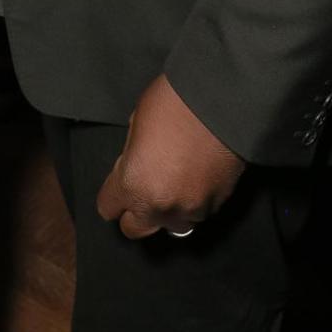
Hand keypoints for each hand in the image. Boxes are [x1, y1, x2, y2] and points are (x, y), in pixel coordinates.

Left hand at [96, 75, 245, 239]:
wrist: (223, 102)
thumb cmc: (173, 103)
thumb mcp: (136, 121)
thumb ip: (131, 153)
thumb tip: (134, 164)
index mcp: (133, 184)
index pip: (108, 208)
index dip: (113, 192)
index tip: (121, 179)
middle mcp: (160, 207)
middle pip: (135, 229)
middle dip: (136, 210)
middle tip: (145, 184)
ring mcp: (191, 210)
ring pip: (171, 224)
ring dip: (169, 209)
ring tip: (176, 180)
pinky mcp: (217, 206)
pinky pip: (198, 212)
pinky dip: (195, 200)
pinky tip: (198, 175)